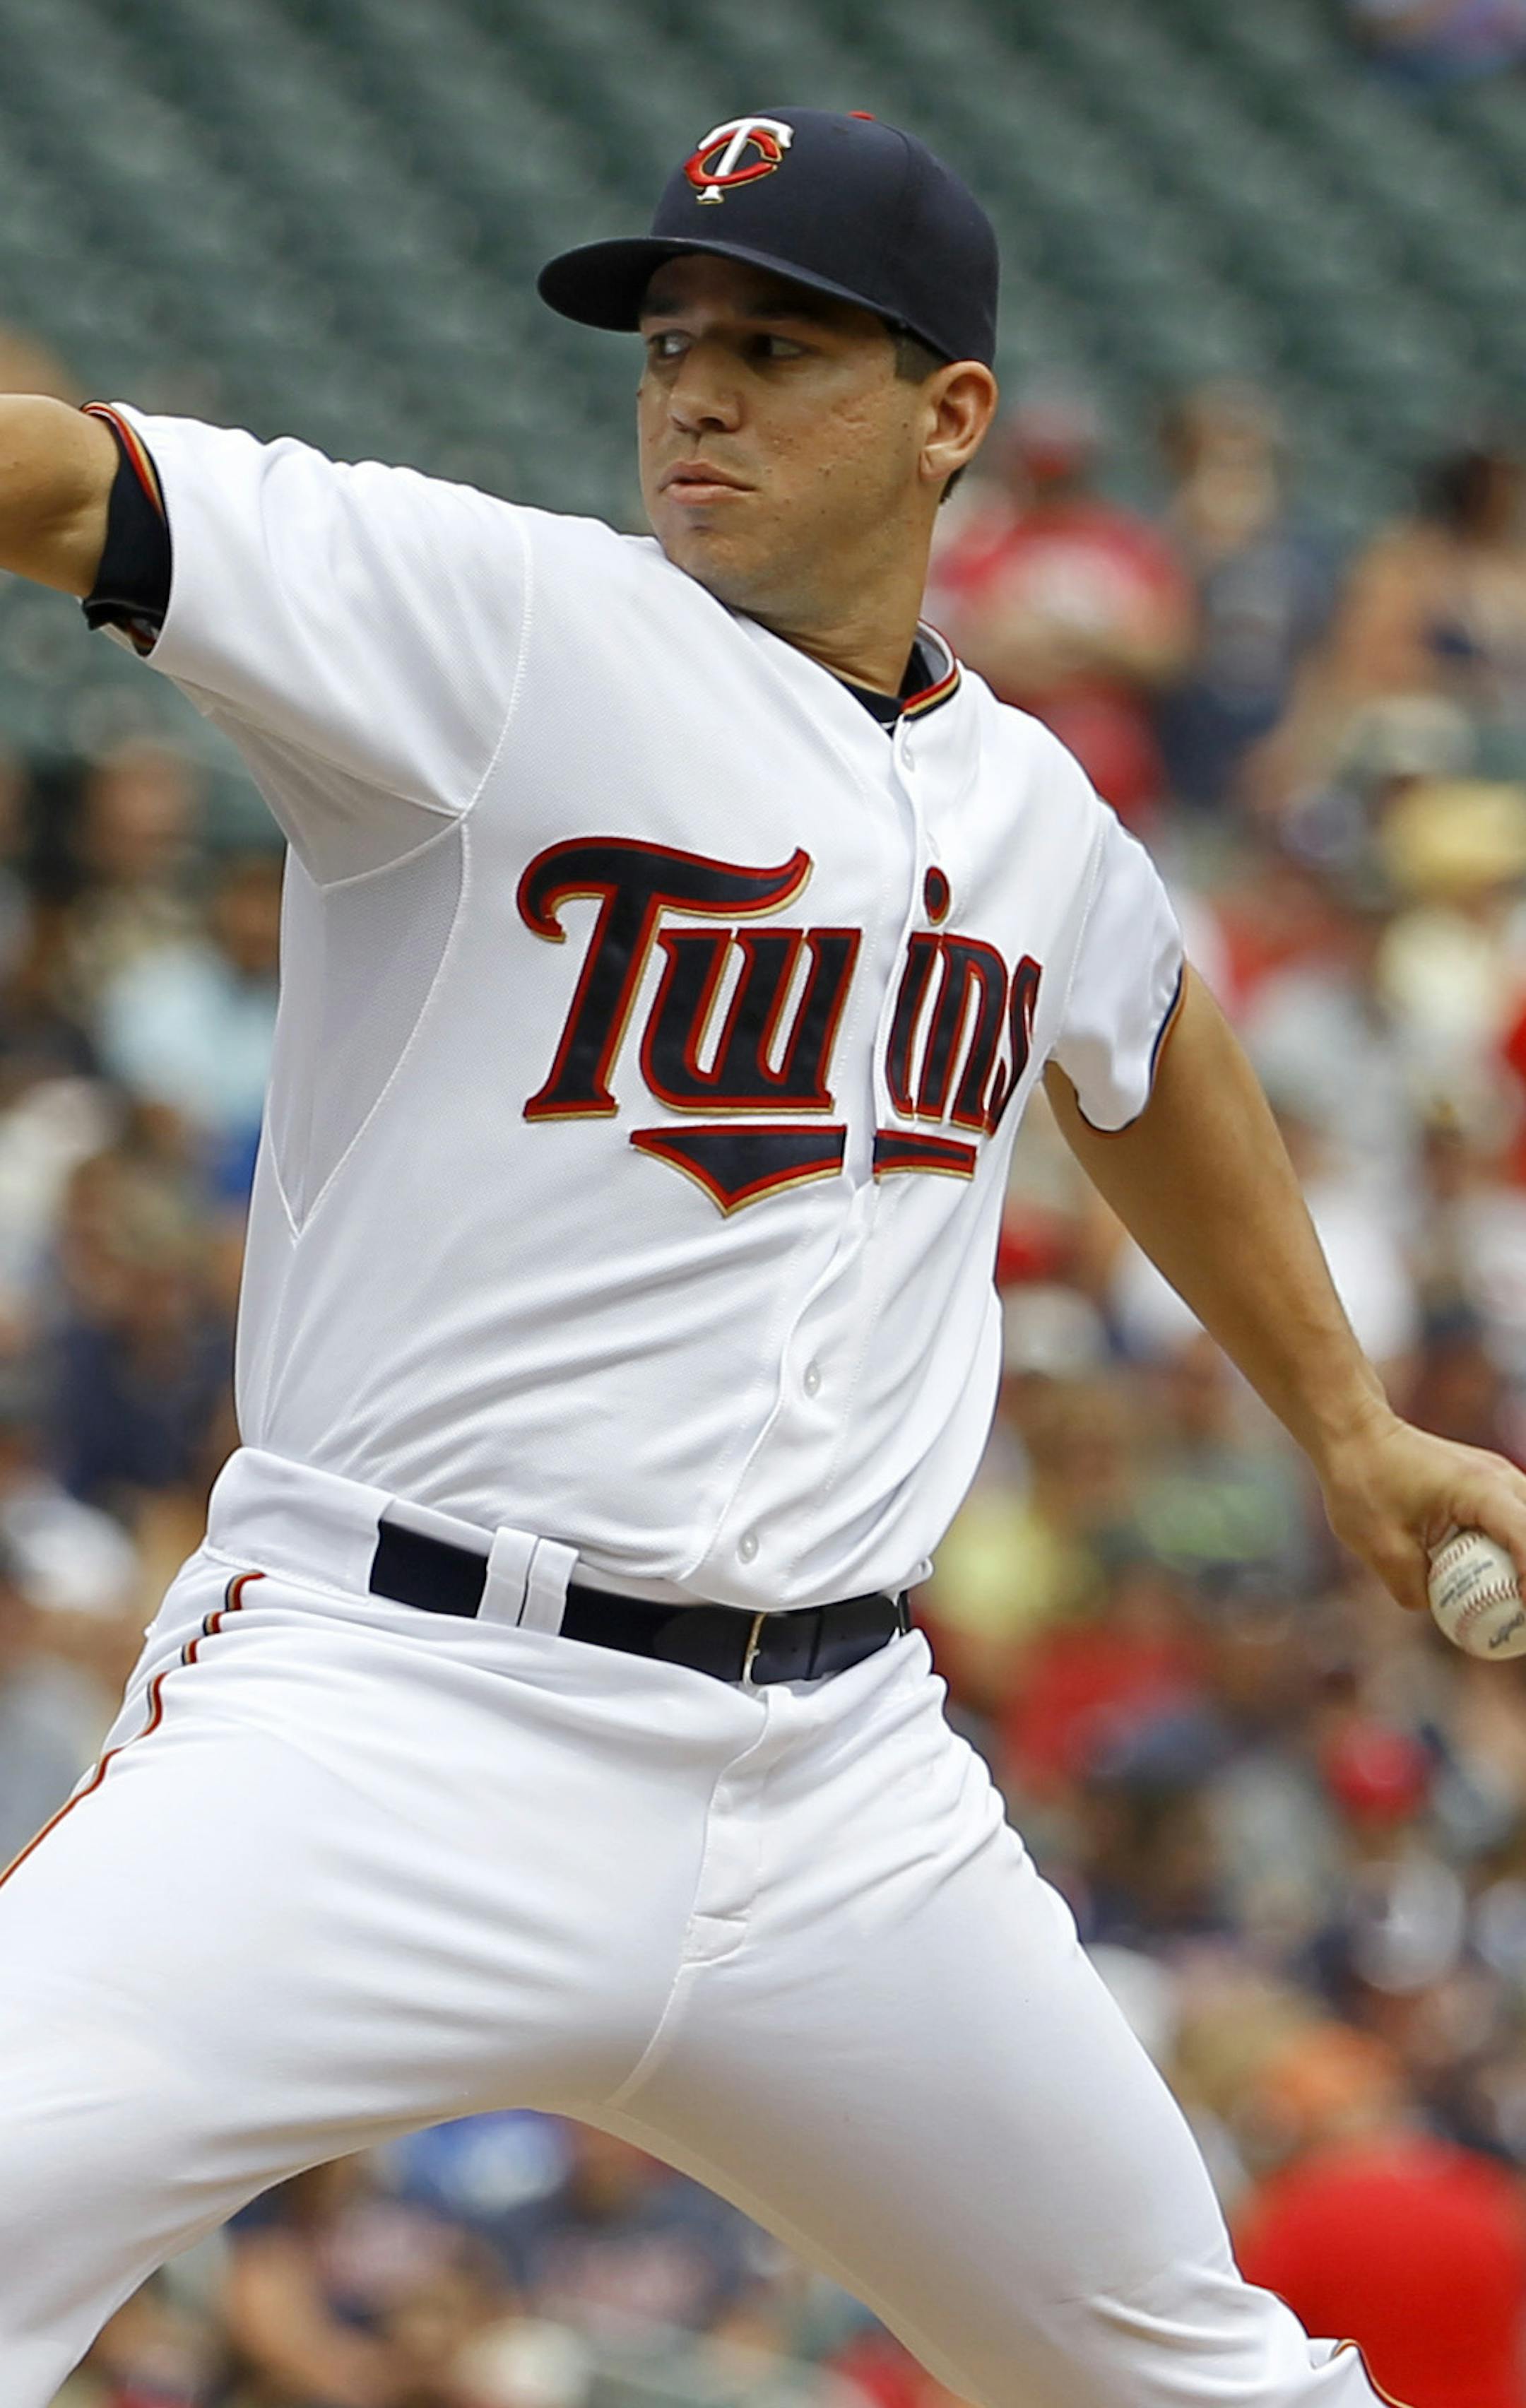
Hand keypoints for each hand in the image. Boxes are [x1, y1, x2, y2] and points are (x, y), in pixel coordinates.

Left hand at [1318, 1405, 1525, 1613]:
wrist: (1352, 1431)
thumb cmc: (1361, 1480)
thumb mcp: (1380, 1547)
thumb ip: (1413, 1587)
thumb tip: (1437, 1609)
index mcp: (1480, 1489)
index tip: (1521, 1613)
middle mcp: (1500, 1478)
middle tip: (1517, 1614)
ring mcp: (1497, 1477)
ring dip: (1522, 1560)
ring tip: (1510, 1600)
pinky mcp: (1487, 1483)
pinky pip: (1514, 1520)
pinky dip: (1512, 1548)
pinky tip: (1493, 1579)